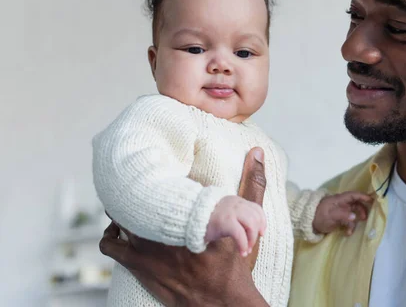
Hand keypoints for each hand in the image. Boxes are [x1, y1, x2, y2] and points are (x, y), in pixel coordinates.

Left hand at [99, 147, 268, 306]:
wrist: (223, 305)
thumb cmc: (234, 264)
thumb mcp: (247, 221)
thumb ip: (254, 186)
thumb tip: (256, 151)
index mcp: (189, 212)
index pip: (163, 179)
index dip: (156, 168)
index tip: (156, 163)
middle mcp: (163, 227)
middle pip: (135, 192)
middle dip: (136, 183)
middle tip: (141, 178)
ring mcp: (146, 248)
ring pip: (119, 216)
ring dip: (121, 207)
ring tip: (129, 200)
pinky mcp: (138, 267)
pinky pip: (111, 246)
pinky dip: (111, 235)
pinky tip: (120, 232)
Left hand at [313, 191, 371, 235]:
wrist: (307, 223)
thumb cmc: (318, 216)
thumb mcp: (330, 215)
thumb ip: (342, 215)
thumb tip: (355, 216)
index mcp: (339, 200)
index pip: (353, 195)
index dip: (362, 196)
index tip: (371, 200)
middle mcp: (341, 204)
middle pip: (355, 204)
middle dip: (361, 210)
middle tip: (364, 218)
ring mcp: (340, 211)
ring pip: (352, 214)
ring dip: (354, 222)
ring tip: (351, 230)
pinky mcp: (338, 219)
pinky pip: (347, 221)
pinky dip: (349, 227)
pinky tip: (347, 233)